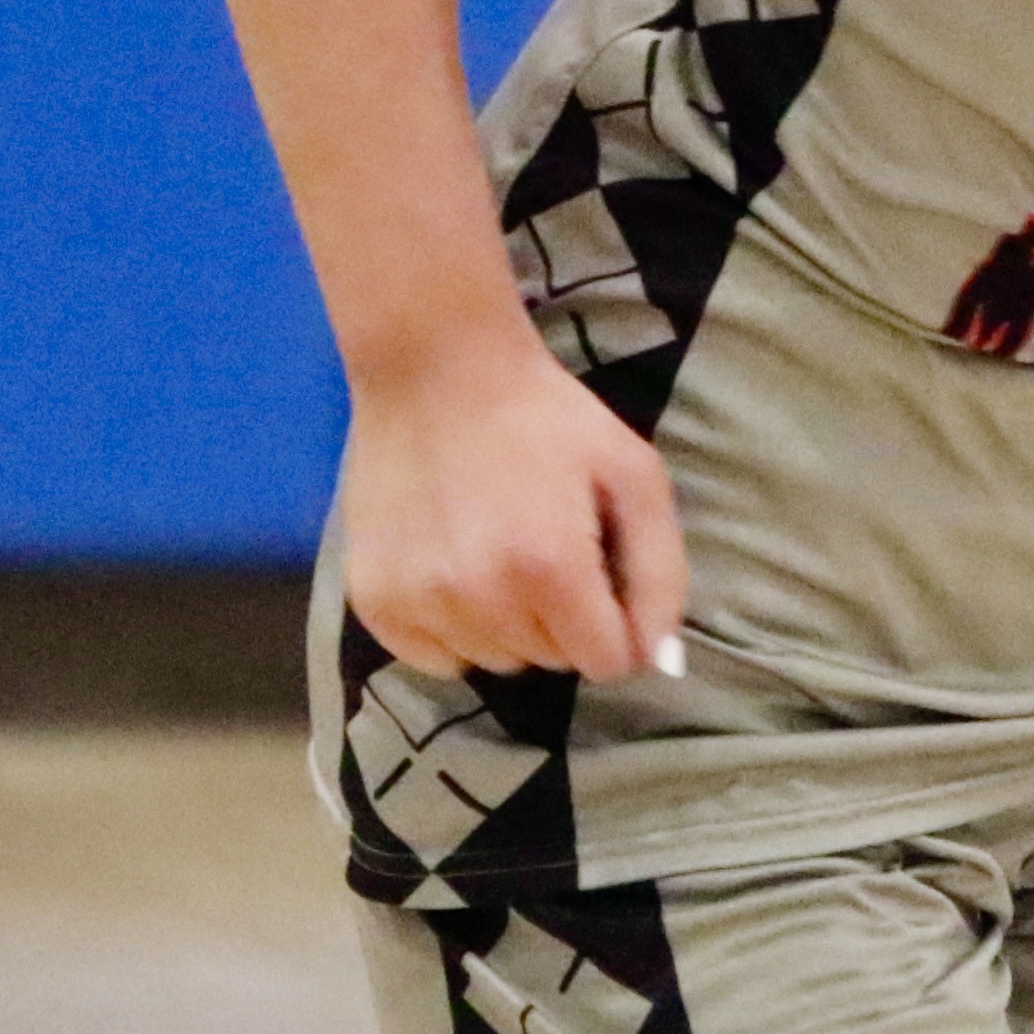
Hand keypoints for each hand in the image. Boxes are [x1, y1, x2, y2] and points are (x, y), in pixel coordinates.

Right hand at [338, 327, 689, 682]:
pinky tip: (454, 568)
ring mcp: (419, 602)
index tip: (601, 579)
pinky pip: (434, 659)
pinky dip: (452, 629)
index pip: (607, 662)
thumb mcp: (634, 476)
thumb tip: (656, 661)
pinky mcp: (373, 600)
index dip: (616, 625)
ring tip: (498, 550)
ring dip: (508, 624)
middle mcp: (481, 598)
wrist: (435, 370)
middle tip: (547, 546)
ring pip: (495, 661)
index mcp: (552, 569)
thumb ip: (660, 575)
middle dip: (564, 618)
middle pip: (552, 661)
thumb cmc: (546, 419)